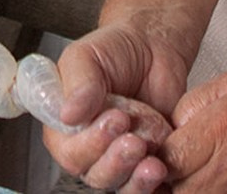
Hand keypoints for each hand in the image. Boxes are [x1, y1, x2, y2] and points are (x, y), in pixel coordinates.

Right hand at [43, 20, 192, 192]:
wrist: (153, 47)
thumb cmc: (113, 50)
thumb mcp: (86, 56)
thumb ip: (78, 84)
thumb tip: (67, 114)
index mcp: (64, 126)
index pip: (69, 152)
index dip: (90, 144)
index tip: (114, 119)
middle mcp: (88, 147)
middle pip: (94, 174)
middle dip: (115, 161)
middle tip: (134, 138)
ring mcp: (117, 158)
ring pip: (120, 184)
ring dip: (135, 177)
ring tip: (152, 160)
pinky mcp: (145, 163)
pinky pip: (147, 186)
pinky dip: (154, 183)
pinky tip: (162, 166)